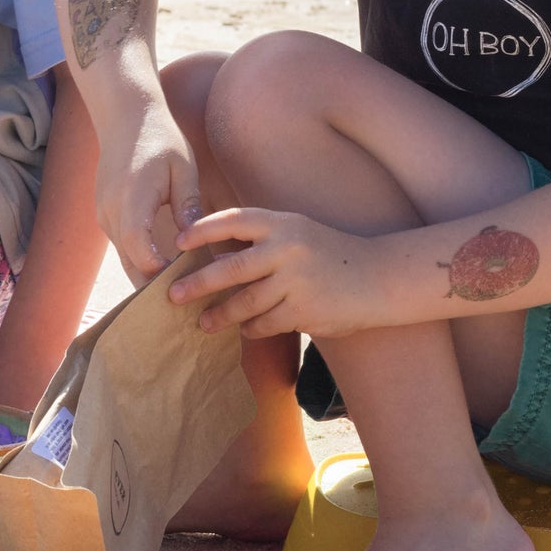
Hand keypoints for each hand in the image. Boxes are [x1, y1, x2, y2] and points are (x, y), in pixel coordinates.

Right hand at [95, 111, 201, 283]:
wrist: (124, 116)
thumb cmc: (160, 137)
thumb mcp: (183, 168)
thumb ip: (188, 205)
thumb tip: (196, 242)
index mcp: (131, 198)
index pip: (140, 249)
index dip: (162, 273)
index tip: (191, 287)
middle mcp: (111, 212)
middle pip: (131, 265)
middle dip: (157, 288)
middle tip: (189, 308)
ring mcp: (105, 216)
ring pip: (127, 260)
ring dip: (150, 278)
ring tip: (183, 296)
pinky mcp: (106, 216)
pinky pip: (124, 248)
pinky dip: (143, 262)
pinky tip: (168, 272)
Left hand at [171, 207, 384, 338]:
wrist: (378, 277)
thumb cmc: (328, 254)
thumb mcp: (296, 233)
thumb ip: (260, 240)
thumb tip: (211, 256)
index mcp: (281, 223)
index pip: (233, 220)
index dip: (202, 229)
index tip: (177, 242)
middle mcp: (286, 248)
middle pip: (230, 268)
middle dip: (197, 284)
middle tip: (173, 296)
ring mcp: (295, 280)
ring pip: (244, 302)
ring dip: (221, 315)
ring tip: (204, 323)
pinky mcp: (304, 310)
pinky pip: (265, 323)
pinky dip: (251, 328)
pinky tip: (245, 330)